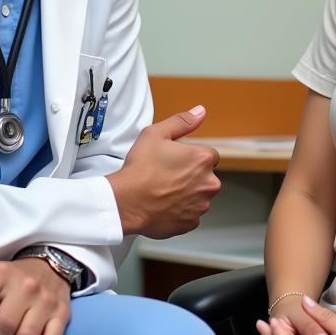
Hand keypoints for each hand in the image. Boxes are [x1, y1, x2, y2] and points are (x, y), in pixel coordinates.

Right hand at [108, 105, 221, 237]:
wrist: (126, 202)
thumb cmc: (140, 170)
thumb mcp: (156, 134)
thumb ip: (182, 121)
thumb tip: (200, 112)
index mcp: (203, 159)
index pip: (209, 156)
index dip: (191, 157)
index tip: (176, 161)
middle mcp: (208, 183)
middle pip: (206, 176)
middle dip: (191, 176)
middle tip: (167, 175)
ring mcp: (201, 205)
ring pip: (199, 196)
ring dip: (187, 194)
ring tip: (164, 190)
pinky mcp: (191, 222)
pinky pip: (190, 214)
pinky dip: (180, 210)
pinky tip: (164, 204)